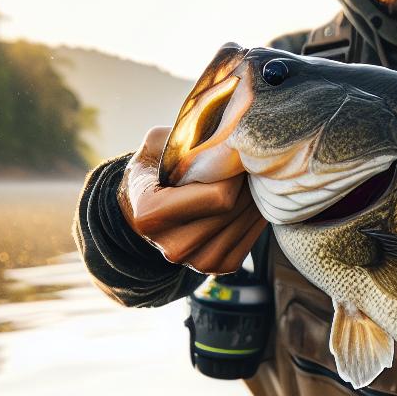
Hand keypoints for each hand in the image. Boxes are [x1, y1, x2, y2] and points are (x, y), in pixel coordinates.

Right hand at [118, 126, 265, 273]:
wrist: (141, 208)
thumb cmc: (154, 168)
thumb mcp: (159, 143)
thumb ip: (187, 136)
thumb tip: (231, 128)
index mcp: (151, 214)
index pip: (219, 197)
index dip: (235, 172)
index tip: (238, 154)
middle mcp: (171, 246)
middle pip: (234, 211)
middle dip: (248, 183)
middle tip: (252, 162)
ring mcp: (194, 262)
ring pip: (244, 226)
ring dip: (254, 199)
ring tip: (250, 178)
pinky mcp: (215, 268)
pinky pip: (249, 242)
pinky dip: (255, 219)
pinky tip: (251, 199)